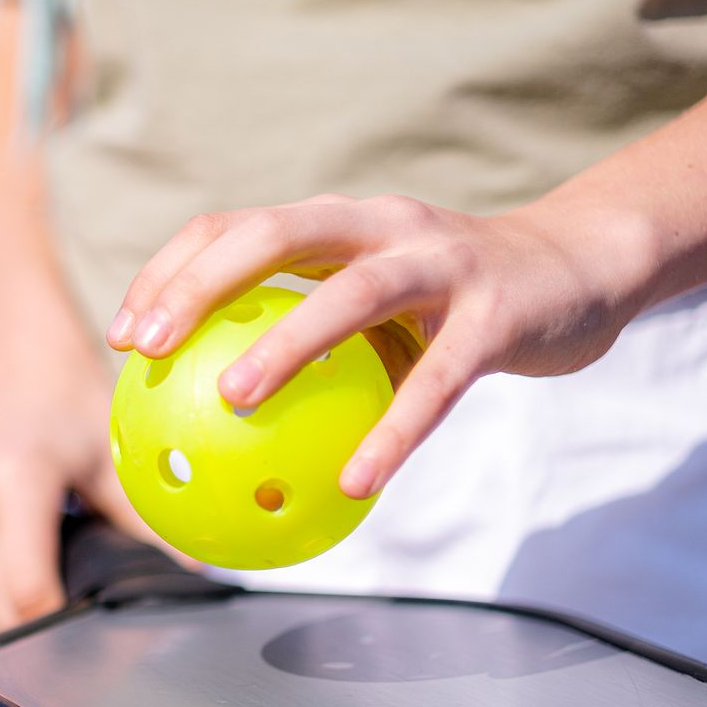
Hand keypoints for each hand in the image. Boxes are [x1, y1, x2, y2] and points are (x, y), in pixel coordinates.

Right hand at [0, 355, 148, 637]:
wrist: (17, 379)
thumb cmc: (72, 418)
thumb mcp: (117, 460)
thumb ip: (149, 520)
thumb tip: (199, 571)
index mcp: (14, 476)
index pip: (28, 588)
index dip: (62, 625)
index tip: (92, 634)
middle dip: (39, 630)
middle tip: (79, 623)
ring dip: (8, 617)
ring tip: (47, 585)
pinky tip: (13, 573)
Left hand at [105, 193, 646, 498]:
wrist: (582, 267)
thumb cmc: (454, 299)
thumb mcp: (375, 306)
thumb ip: (310, 342)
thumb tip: (218, 428)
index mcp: (338, 222)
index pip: (234, 225)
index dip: (170, 271)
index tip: (124, 336)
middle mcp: (382, 225)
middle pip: (275, 233)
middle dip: (200, 284)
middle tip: (148, 350)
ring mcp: (443, 261)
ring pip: (351, 292)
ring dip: (285, 343)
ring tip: (230, 403)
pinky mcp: (499, 312)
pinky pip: (438, 379)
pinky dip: (394, 430)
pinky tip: (355, 484)